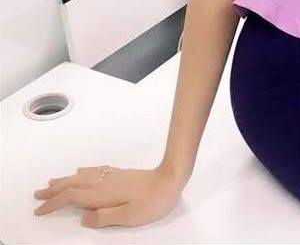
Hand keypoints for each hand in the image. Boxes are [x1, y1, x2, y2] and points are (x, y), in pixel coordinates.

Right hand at [33, 164, 181, 228]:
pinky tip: (81, 171)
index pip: (71, 198)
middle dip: (54, 189)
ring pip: (81, 176)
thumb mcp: (128, 217)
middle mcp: (104, 182)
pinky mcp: (119, 173)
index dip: (54, 203)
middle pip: (72, 184)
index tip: (40, 209)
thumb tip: (84, 219)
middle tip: (37, 194)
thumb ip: (104, 218)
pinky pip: (94, 171)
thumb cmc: (152, 201)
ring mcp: (111, 175)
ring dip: (65, 179)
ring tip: (52, 182)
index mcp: (102, 194)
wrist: (170, 178)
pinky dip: (82, 172)